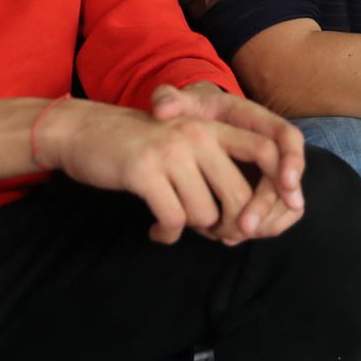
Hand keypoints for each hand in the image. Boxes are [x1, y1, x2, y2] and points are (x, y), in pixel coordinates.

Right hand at [37, 95, 297, 245]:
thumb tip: (250, 225)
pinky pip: (173, 220)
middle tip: (212, 233)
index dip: (277, 186)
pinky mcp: (144, 171)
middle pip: (241, 195)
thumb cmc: (140, 147)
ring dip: (192, 228)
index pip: (266, 150)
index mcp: (213, 126)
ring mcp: (171, 151)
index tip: (269, 217)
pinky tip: (156, 230)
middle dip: (230, 226)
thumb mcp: (184, 146)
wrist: (83, 131)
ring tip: (173, 220)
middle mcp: (198, 134)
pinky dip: (167, 234)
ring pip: (206, 214)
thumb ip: (217, 170)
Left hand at [150, 81, 304, 242]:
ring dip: (264, 223)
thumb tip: (162, 108)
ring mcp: (267, 172)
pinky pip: (272, 214)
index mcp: (256, 121)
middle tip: (246, 227)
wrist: (195, 121)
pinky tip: (231, 238)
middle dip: (270, 205)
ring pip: (284, 202)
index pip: (287, 137)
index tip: (286, 183)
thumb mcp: (183, 102)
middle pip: (286, 178)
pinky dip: (256, 228)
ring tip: (233, 236)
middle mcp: (269, 147)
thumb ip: (171, 100)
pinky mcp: (259, 191)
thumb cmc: (195, 111)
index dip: (292, 160)